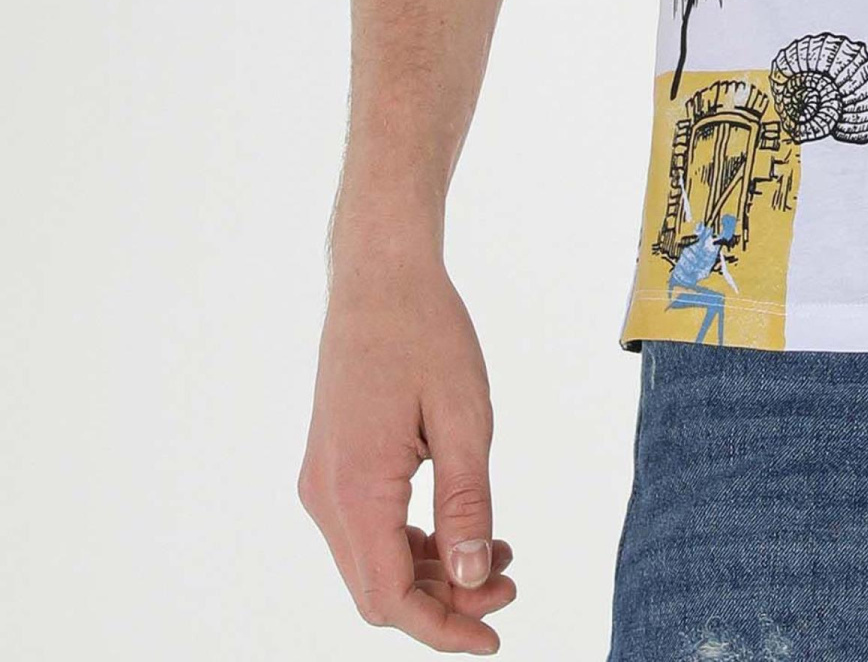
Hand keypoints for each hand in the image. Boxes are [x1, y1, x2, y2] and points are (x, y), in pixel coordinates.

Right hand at [298, 244, 517, 652]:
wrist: (379, 275)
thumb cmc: (425, 332)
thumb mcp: (465, 418)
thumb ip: (468, 504)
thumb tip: (475, 579)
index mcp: (355, 490)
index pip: (391, 598)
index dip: (443, 629)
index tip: (494, 638)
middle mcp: (325, 497)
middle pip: (379, 589)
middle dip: (445, 603)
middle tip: (510, 588)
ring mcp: (323, 482)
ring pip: (374, 563)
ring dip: (433, 573)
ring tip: (499, 556)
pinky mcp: (333, 467)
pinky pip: (369, 530)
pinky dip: (414, 543)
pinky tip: (464, 529)